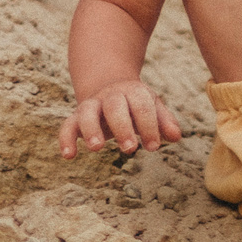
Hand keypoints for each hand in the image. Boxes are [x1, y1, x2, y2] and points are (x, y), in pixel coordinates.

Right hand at [59, 79, 183, 157]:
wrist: (109, 85)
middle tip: (130, 149)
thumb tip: (176, 137)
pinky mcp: (77, 117)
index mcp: (133, 92)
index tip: (153, 147)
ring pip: (87, 112)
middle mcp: (111, 97)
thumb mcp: (152, 107)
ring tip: (97, 148)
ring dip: (91, 129)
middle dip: (122, 127)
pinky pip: (68, 125)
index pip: (141, 106)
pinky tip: (69, 156)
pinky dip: (65, 139)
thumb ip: (164, 121)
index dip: (148, 125)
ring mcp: (92, 105)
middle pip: (115, 107)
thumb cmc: (136, 104)